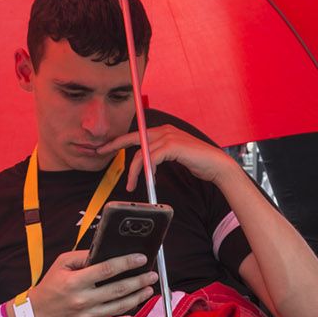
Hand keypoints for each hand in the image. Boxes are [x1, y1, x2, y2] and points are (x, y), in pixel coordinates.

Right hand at [30, 248, 156, 316]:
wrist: (36, 315)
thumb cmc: (50, 287)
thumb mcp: (62, 264)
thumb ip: (83, 257)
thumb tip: (105, 252)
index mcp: (75, 282)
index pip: (107, 269)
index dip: (127, 263)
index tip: (140, 258)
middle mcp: (82, 300)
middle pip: (118, 289)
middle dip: (139, 281)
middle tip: (151, 275)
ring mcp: (87, 315)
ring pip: (119, 306)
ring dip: (137, 296)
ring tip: (148, 288)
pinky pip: (111, 315)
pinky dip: (124, 307)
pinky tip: (133, 300)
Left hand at [111, 123, 232, 192]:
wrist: (217, 165)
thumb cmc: (198, 163)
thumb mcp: (175, 157)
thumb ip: (160, 156)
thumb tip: (146, 165)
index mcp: (164, 131)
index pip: (137, 134)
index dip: (120, 140)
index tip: (107, 147)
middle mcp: (164, 130)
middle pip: (133, 138)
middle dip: (114, 145)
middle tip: (100, 152)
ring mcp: (168, 137)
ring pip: (141, 154)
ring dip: (133, 172)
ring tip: (131, 185)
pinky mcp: (171, 146)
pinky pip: (150, 159)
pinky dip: (146, 170)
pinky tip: (149, 179)